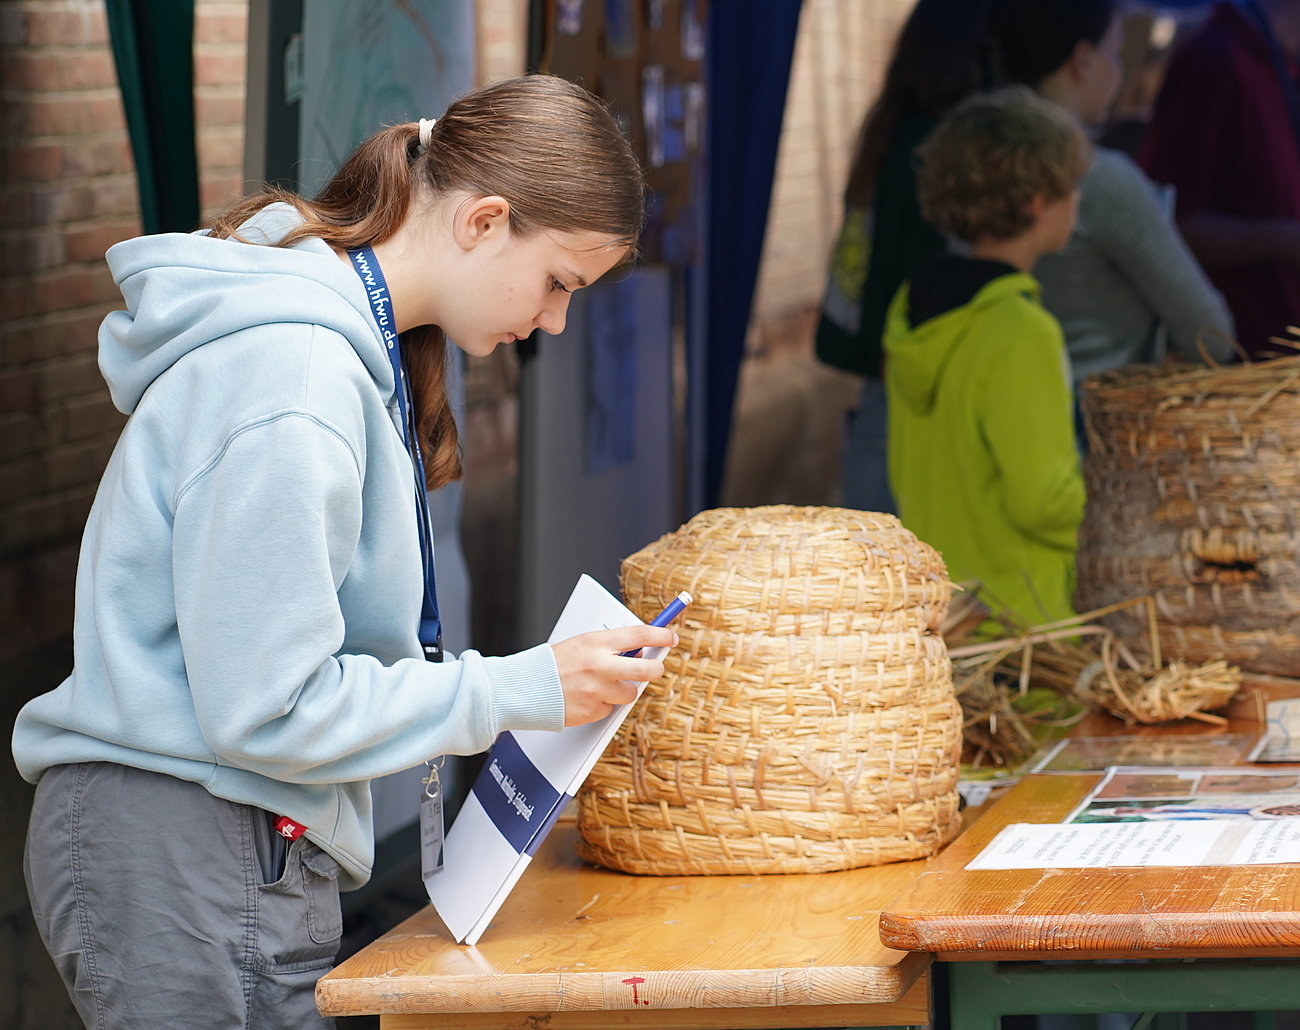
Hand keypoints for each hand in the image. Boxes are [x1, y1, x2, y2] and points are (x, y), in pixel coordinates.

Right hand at [550, 625, 676, 726]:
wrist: (526, 687)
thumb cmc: (553, 664)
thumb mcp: (581, 644)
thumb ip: (608, 647)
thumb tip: (638, 651)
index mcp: (596, 643)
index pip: (639, 635)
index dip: (660, 636)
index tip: (670, 637)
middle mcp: (600, 666)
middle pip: (646, 669)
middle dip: (655, 669)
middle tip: (655, 668)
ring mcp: (597, 690)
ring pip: (630, 693)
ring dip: (623, 691)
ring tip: (602, 686)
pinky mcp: (592, 711)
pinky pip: (610, 709)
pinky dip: (603, 705)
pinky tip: (586, 698)